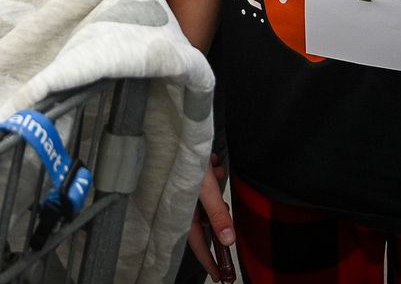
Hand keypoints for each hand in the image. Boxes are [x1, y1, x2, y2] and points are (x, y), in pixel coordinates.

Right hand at [186, 156, 234, 282]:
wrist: (171, 131)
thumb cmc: (183, 158)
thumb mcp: (205, 188)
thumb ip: (217, 214)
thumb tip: (229, 239)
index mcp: (181, 213)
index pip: (198, 245)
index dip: (210, 261)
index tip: (221, 277)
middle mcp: (180, 206)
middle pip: (204, 222)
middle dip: (217, 215)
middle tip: (224, 207)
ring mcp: (181, 192)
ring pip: (204, 202)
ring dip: (214, 193)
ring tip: (215, 174)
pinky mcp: (184, 179)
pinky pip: (201, 187)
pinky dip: (210, 179)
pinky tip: (212, 165)